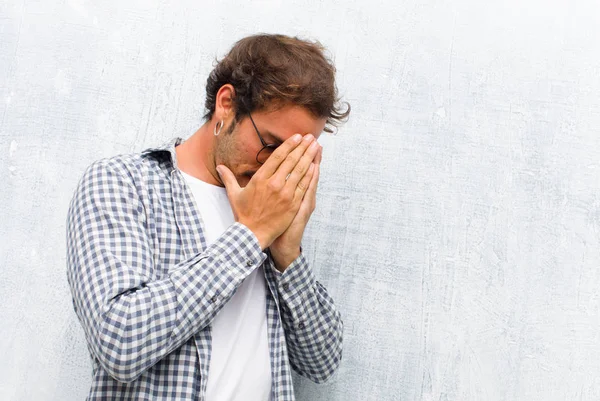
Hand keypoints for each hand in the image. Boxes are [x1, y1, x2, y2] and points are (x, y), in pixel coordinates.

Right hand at [217, 133, 319, 249]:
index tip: (297, 137)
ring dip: (309, 157)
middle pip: (291, 161)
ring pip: (300, 171)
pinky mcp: (293, 204)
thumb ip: (228, 178)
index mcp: (260, 179)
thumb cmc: (244, 214)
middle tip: (310, 137)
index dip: (289, 145)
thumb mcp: (234, 194)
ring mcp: (285, 194)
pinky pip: (304, 186)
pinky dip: (310, 175)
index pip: (277, 157)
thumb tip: (219, 166)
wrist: (253, 234)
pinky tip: (315, 166)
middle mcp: (273, 184)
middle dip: (302, 147)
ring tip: (316, 146)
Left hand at [270, 145, 321, 271]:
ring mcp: (304, 202)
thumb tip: (269, 176)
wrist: (283, 244)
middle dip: (309, 154)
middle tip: (313, 139)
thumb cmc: (278, 225)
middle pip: (307, 171)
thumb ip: (275, 190)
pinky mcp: (303, 209)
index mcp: (295, 193)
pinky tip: (314, 169)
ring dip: (313, 162)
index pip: (300, 171)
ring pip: (310, 179)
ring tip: (317, 148)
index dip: (303, 156)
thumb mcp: (279, 206)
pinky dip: (311, 180)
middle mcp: (302, 196)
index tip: (303, 141)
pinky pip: (308, 192)